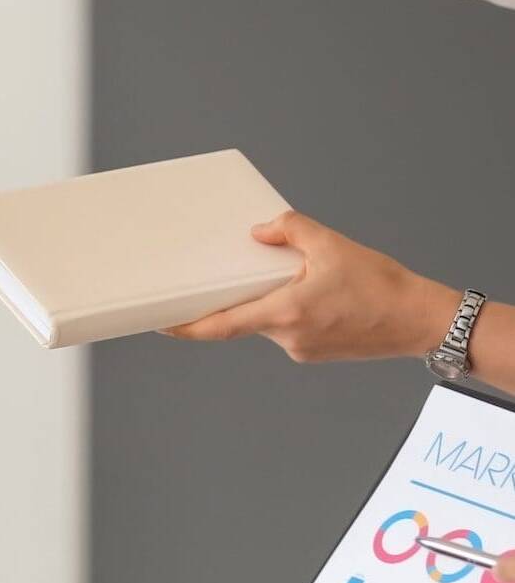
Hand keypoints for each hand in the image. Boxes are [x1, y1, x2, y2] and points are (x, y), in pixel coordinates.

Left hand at [165, 211, 457, 364]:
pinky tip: (318, 294)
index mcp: (285, 313)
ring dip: (272, 301)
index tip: (161, 326)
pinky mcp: (315, 352)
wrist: (422, 320)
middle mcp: (287, 337)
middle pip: (245, 318)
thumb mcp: (333, 246)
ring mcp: (300, 349)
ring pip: (269, 322)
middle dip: (241, 297)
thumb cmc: (383, 288)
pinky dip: (291, 309)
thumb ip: (291, 230)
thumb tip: (261, 230)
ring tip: (303, 279)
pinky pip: (289, 328)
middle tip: (238, 277)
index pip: (221, 326)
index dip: (187, 327)